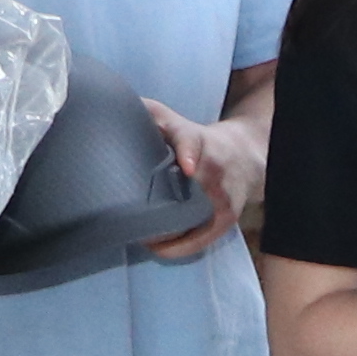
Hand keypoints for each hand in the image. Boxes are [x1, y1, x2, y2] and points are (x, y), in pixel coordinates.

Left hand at [141, 99, 266, 256]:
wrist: (243, 157)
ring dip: (166, 233)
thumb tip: (113, 107)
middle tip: (132, 217)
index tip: (188, 167)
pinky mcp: (226, 219)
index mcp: (200, 142)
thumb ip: (151, 115)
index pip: (194, 143)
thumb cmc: (198, 140)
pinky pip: (201, 240)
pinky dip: (177, 248)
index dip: (190, 154)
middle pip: (194, 189)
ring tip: (139, 236)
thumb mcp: (177, 122)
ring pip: (195, 221)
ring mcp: (223, 198)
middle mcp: (215, 171)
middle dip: (167, 206)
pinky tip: (156, 247)